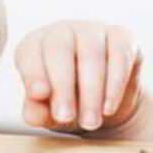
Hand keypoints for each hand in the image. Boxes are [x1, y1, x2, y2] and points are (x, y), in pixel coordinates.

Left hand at [14, 20, 142, 131]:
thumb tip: (32, 116)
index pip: (30, 53)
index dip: (34, 73)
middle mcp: (62, 31)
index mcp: (35, 45)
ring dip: (91, 92)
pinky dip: (114, 85)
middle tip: (65, 117)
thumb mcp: (48, 111)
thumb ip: (37, 112)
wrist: (105, 104)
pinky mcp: (122, 37)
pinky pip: (120, 56)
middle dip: (63, 86)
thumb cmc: (67, 102)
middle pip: (59, 50)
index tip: (39, 94)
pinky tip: (108, 107)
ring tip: (90, 122)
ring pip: (92, 54)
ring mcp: (93, 30)